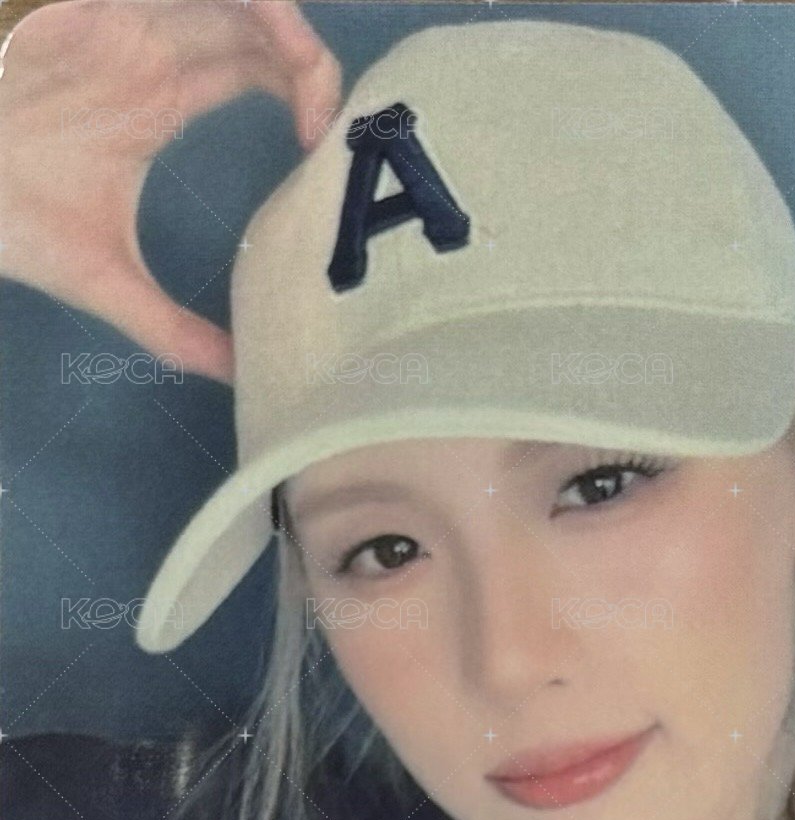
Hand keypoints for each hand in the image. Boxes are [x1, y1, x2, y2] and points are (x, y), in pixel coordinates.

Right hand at [0, 0, 341, 380]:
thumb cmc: (11, 222)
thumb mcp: (108, 280)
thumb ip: (176, 330)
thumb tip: (239, 378)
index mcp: (161, 96)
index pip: (258, 68)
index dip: (308, 94)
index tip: (320, 150)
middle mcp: (153, 47)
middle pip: (258, 21)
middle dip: (311, 59)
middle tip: (332, 119)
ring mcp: (126, 18)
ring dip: (282, 20)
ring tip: (310, 80)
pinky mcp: (94, 7)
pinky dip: (243, 0)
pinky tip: (274, 37)